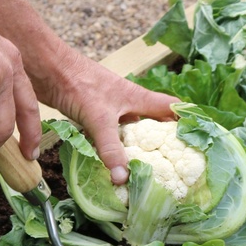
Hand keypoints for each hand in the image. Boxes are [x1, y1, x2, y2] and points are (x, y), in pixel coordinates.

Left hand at [32, 46, 179, 183]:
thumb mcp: (99, 118)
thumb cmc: (78, 82)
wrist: (45, 67)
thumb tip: (124, 178)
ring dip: (136, 150)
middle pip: (153, 125)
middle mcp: (128, 104)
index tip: (199, 144)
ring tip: (145, 173)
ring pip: (130, 133)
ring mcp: (110, 110)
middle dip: (163, 144)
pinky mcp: (92, 116)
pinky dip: (112, 151)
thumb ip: (111, 148)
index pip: (172, 109)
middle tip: (173, 169)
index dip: (188, 122)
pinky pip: (109, 138)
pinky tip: (112, 166)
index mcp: (139, 98)